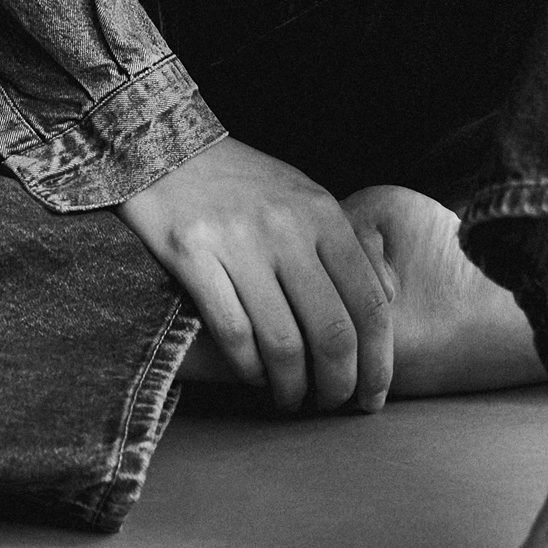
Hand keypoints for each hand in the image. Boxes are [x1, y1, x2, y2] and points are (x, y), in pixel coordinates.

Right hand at [117, 135, 395, 412]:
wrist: (162, 143)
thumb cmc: (241, 181)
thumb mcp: (303, 195)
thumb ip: (344, 244)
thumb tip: (385, 298)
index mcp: (322, 214)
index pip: (370, 304)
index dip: (379, 362)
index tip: (372, 395)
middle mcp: (287, 227)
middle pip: (332, 332)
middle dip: (337, 385)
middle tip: (330, 404)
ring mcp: (238, 241)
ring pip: (283, 343)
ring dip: (291, 387)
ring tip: (288, 398)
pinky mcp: (192, 254)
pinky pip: (232, 333)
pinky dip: (248, 368)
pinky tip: (252, 375)